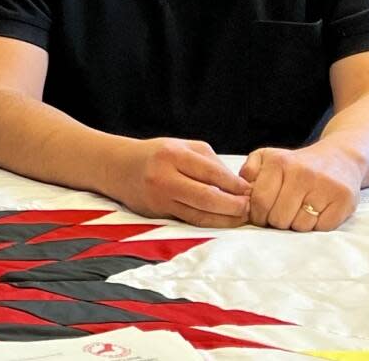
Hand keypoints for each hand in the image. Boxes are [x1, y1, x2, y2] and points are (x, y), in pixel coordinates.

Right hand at [110, 137, 251, 227]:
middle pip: (207, 198)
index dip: (234, 184)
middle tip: (249, 207)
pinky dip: (210, 223)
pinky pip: (189, 221)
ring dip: (226, 219)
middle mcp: (164, 177)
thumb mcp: (182, 146)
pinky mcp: (157, 214)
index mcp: (172, 155)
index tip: (249, 190)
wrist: (118, 167)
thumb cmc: (156, 154)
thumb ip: (209, 162)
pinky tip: (223, 221)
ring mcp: (159, 199)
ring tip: (241, 217)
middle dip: (233, 205)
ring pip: (199, 216)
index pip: (211, 172)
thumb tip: (238, 184)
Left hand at [240, 145, 360, 230]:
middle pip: (278, 217)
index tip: (259, 215)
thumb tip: (240, 192)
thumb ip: (249, 171)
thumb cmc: (296, 164)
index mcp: (279, 162)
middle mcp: (302, 173)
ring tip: (297, 212)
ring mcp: (325, 186)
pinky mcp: (344, 200)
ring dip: (295, 225)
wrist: (339, 159)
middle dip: (275, 222)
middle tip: (279, 215)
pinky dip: (316, 226)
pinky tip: (315, 213)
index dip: (257, 215)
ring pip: (300, 225)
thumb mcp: (267, 158)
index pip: (260, 202)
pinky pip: (322, 228)